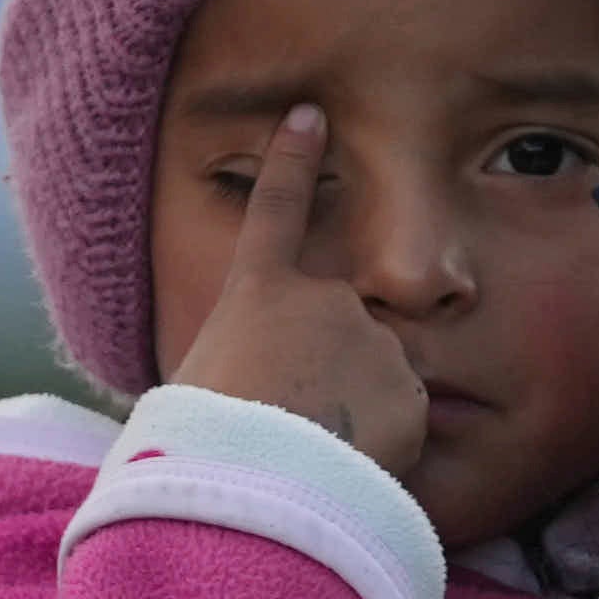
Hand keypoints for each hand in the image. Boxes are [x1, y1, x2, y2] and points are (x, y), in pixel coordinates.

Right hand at [163, 104, 426, 480]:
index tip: (311, 115)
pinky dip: (383, 445)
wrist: (251, 483)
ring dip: (354, 412)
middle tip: (293, 429)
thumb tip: (244, 392)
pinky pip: (400, 420)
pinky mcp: (408, 388)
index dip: (293, 160)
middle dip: (326, 374)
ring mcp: (371, 339)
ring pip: (373, 377)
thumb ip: (232, 366)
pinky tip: (349, 467)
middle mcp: (323, 300)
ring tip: (315, 455)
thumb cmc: (198, 448)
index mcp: (255, 293)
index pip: (274, 210)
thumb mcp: (190, 390)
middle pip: (337, 332)